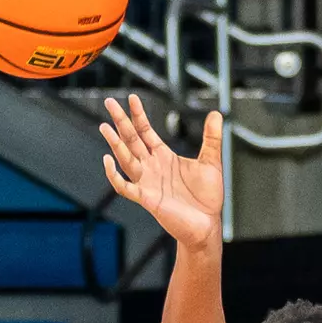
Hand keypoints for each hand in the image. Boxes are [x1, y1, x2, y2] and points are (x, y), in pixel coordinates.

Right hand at [101, 94, 222, 249]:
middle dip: (121, 122)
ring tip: (105, 126)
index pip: (146, 132)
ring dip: (115, 144)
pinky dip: (114, 175)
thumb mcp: (211, 162)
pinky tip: (108, 160)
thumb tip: (216, 112)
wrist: (207, 225)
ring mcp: (147, 182)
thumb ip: (211, 138)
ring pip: (126, 159)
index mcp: (164, 157)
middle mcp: (152, 168)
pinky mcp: (147, 198)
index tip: (132, 97)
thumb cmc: (207, 197)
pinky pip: (125, 186)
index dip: (138, 115)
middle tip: (109, 102)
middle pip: (132, 140)